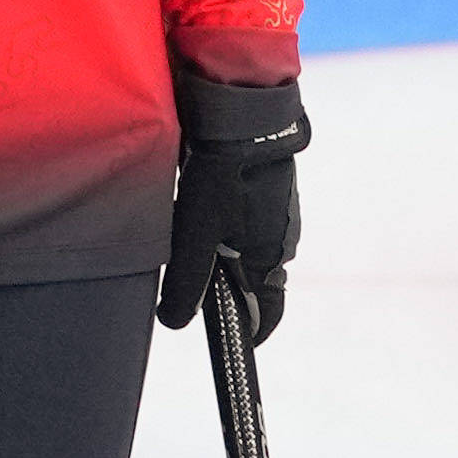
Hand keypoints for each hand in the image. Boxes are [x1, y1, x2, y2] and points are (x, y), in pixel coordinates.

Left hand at [162, 67, 306, 341]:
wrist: (243, 115)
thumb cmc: (224, 177)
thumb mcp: (196, 235)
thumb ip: (187, 283)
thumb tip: (176, 322)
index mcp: (270, 258)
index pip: (271, 310)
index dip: (254, 330)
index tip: (240, 342)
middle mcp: (281, 238)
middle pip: (257, 280)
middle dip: (234, 291)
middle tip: (202, 293)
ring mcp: (278, 211)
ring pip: (250, 248)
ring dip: (228, 255)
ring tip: (194, 247)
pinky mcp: (268, 188)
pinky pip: (248, 221)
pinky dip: (228, 228)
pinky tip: (203, 212)